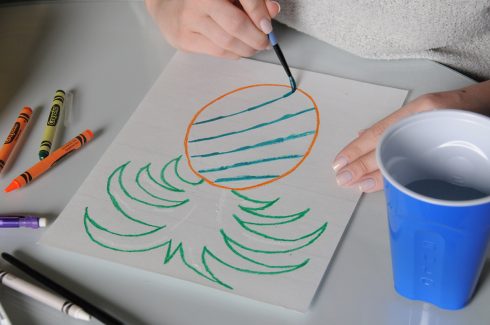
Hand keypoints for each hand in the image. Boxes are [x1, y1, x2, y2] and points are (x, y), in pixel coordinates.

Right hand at [145, 0, 280, 58]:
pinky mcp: (184, 39)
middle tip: (264, 42)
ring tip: (253, 47)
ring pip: (227, 42)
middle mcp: (199, 1)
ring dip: (246, 49)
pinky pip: (217, 52)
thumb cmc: (204, 1)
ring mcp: (189, 21)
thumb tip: (272, 11)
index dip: (260, 14)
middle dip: (256, 38)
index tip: (268, 27)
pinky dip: (233, 53)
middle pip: (235, 25)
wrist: (167, 6)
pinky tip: (237, 49)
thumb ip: (252, 1)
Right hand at [332, 81, 489, 192]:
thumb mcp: (463, 141)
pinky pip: (394, 131)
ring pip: (385, 135)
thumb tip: (399, 177)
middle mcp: (418, 113)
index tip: (345, 171)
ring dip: (364, 152)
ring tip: (346, 167)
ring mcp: (420, 114)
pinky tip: (367, 145)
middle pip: (379, 138)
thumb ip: (432, 159)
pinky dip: (377, 141)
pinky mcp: (425, 118)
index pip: (382, 138)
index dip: (361, 157)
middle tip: (340, 177)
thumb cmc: (484, 117)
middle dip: (358, 160)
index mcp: (425, 114)